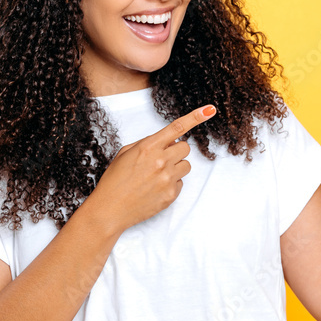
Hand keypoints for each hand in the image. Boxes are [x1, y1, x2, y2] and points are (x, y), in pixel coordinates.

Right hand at [82, 105, 216, 232]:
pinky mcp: (171, 195)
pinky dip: (171, 184)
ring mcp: (167, 179)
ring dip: (176, 167)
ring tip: (157, 175)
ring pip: (186, 165)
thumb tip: (168, 141)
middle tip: (162, 158)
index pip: (177, 128)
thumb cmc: (114, 180)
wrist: (110, 209)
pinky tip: (155, 188)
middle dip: (176, 151)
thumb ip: (148, 143)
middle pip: (185, 148)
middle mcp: (161, 161)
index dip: (196, 117)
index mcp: (148, 147)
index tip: (210, 110)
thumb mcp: (125, 153)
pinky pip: (181, 183)